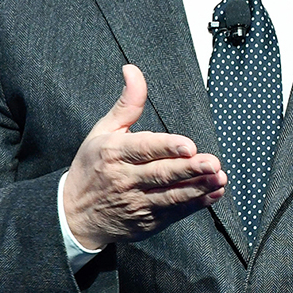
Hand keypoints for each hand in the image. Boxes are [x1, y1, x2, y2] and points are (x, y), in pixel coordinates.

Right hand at [62, 64, 225, 249]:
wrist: (74, 215)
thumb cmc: (93, 166)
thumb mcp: (103, 131)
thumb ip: (127, 103)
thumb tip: (133, 70)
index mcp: (113, 153)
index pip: (143, 149)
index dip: (167, 147)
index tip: (190, 146)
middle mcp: (124, 179)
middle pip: (161, 174)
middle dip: (189, 169)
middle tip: (213, 163)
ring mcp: (136, 203)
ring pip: (171, 196)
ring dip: (198, 188)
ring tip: (219, 178)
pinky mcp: (146, 221)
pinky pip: (174, 213)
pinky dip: (195, 205)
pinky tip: (213, 194)